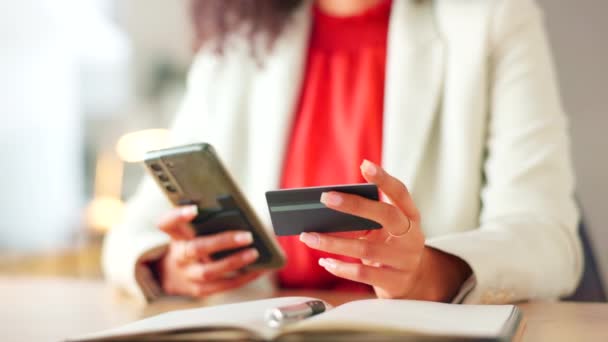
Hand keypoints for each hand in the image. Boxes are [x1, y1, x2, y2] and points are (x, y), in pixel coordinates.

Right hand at [156, 206, 262, 297]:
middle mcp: (179, 256)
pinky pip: (223, 285)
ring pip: (210, 271)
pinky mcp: (200, 290)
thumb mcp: (192, 230)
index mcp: (176, 235)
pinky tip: (259, 269)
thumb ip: (207, 220)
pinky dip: (243, 277)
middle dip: (223, 242)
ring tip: (255, 253)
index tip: (194, 209)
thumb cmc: (193, 242)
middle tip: (248, 236)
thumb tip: (242, 215)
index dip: (178, 217)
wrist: (175, 274)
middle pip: (196, 248)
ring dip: (235, 262)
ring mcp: (188, 275)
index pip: (167, 223)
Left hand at [299, 160, 470, 300]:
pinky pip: (363, 274)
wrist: (414, 282)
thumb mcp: (385, 229)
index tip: (365, 164)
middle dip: (355, 205)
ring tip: (307, 236)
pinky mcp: (395, 282)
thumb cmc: (390, 246)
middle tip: (324, 197)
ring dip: (332, 242)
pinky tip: (324, 261)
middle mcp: (412, 236)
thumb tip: (327, 207)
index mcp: (410, 216)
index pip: (400, 193)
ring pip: (366, 249)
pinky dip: (340, 267)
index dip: (384, 179)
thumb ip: (366, 217)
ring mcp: (406, 260)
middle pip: (386, 215)